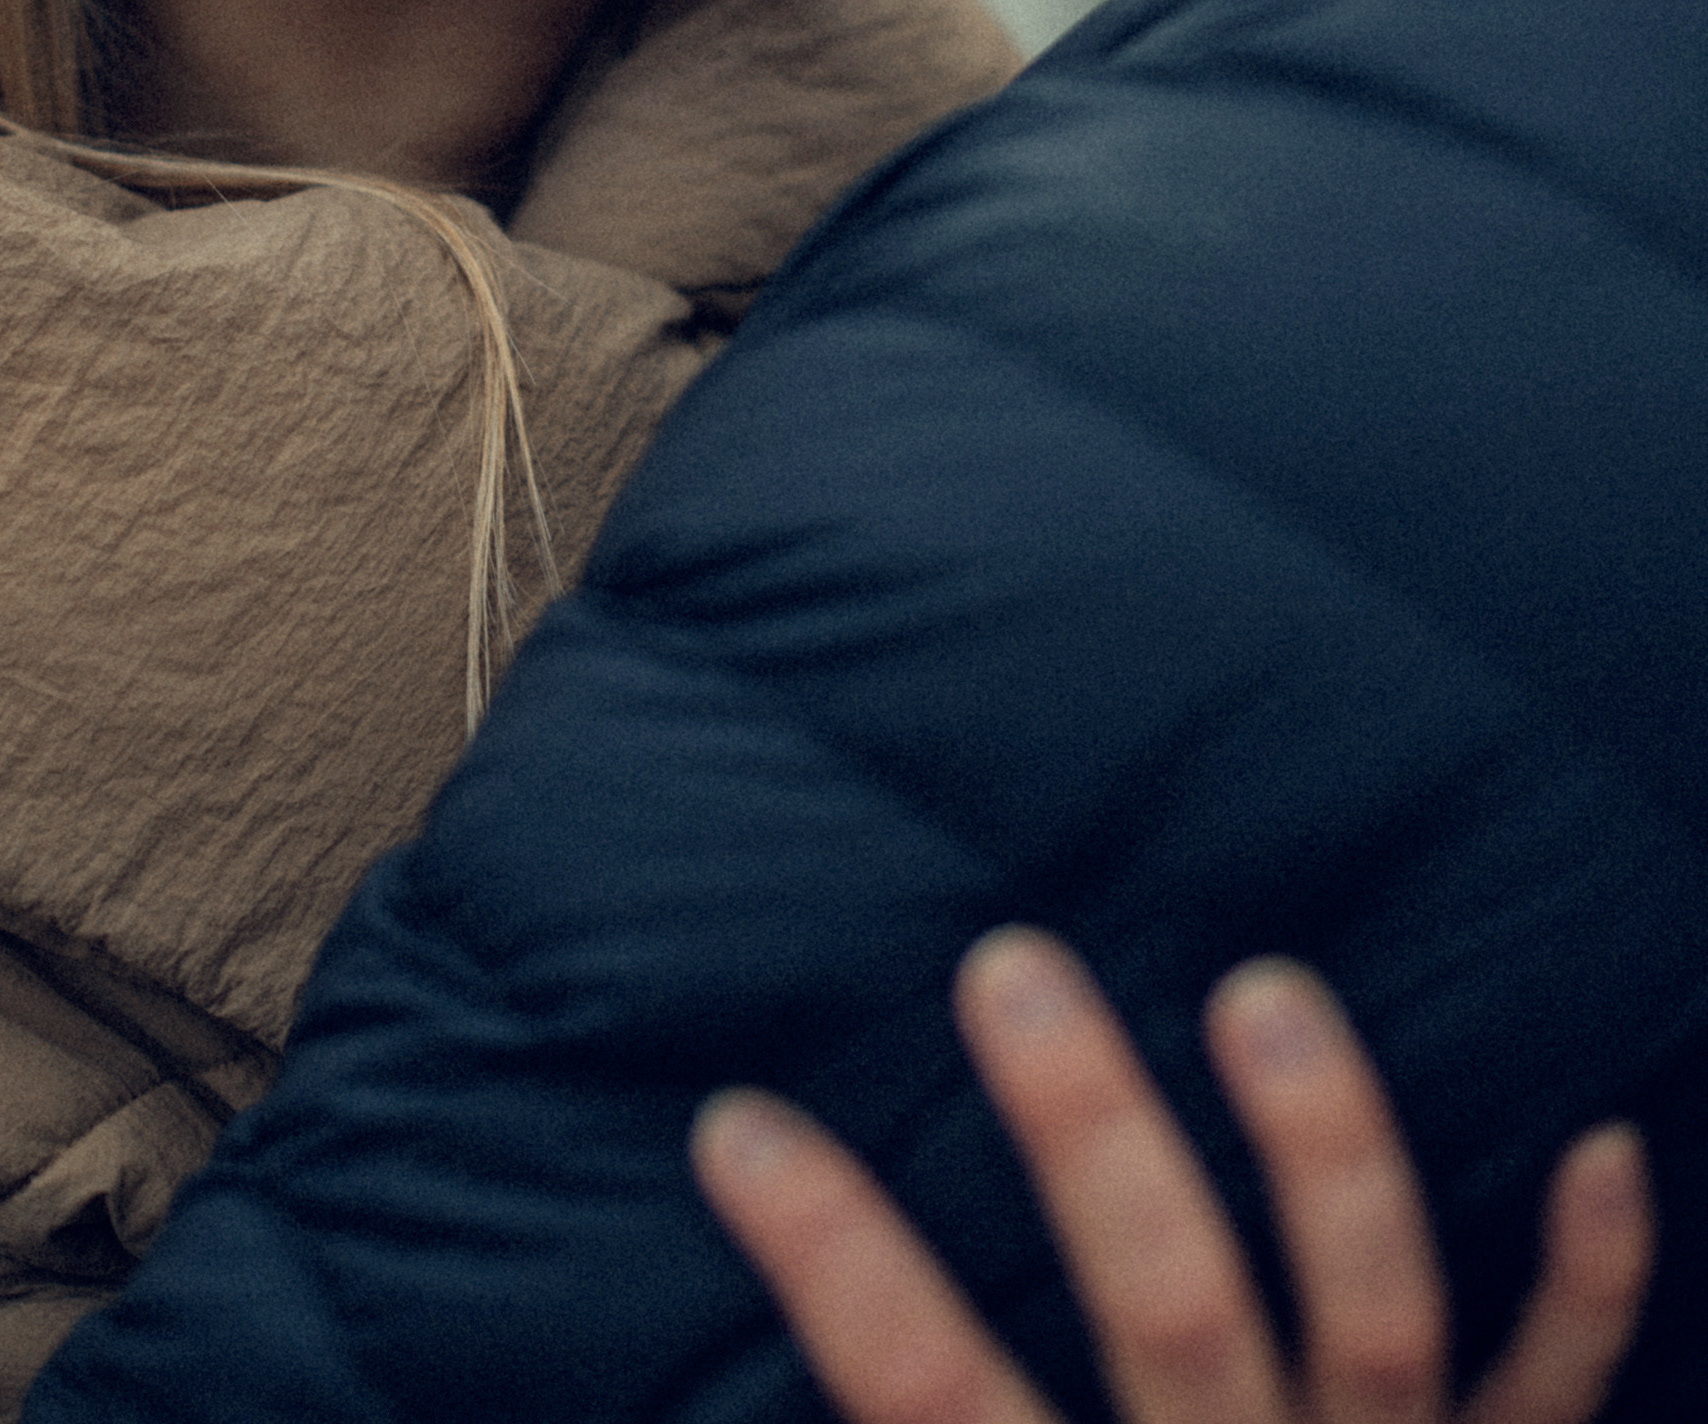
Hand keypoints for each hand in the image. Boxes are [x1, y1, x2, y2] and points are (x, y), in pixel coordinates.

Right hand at [692, 932, 1652, 1423]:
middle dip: (1092, 1134)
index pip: (926, 1399)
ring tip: (1266, 988)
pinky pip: (1565, 1387)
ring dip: (1326, 1152)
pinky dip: (1592, 1278)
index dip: (831, 1263)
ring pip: (1375, 1316)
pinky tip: (1607, 1141)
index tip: (738, 1123)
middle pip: (1171, 1312)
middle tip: (1011, 964)